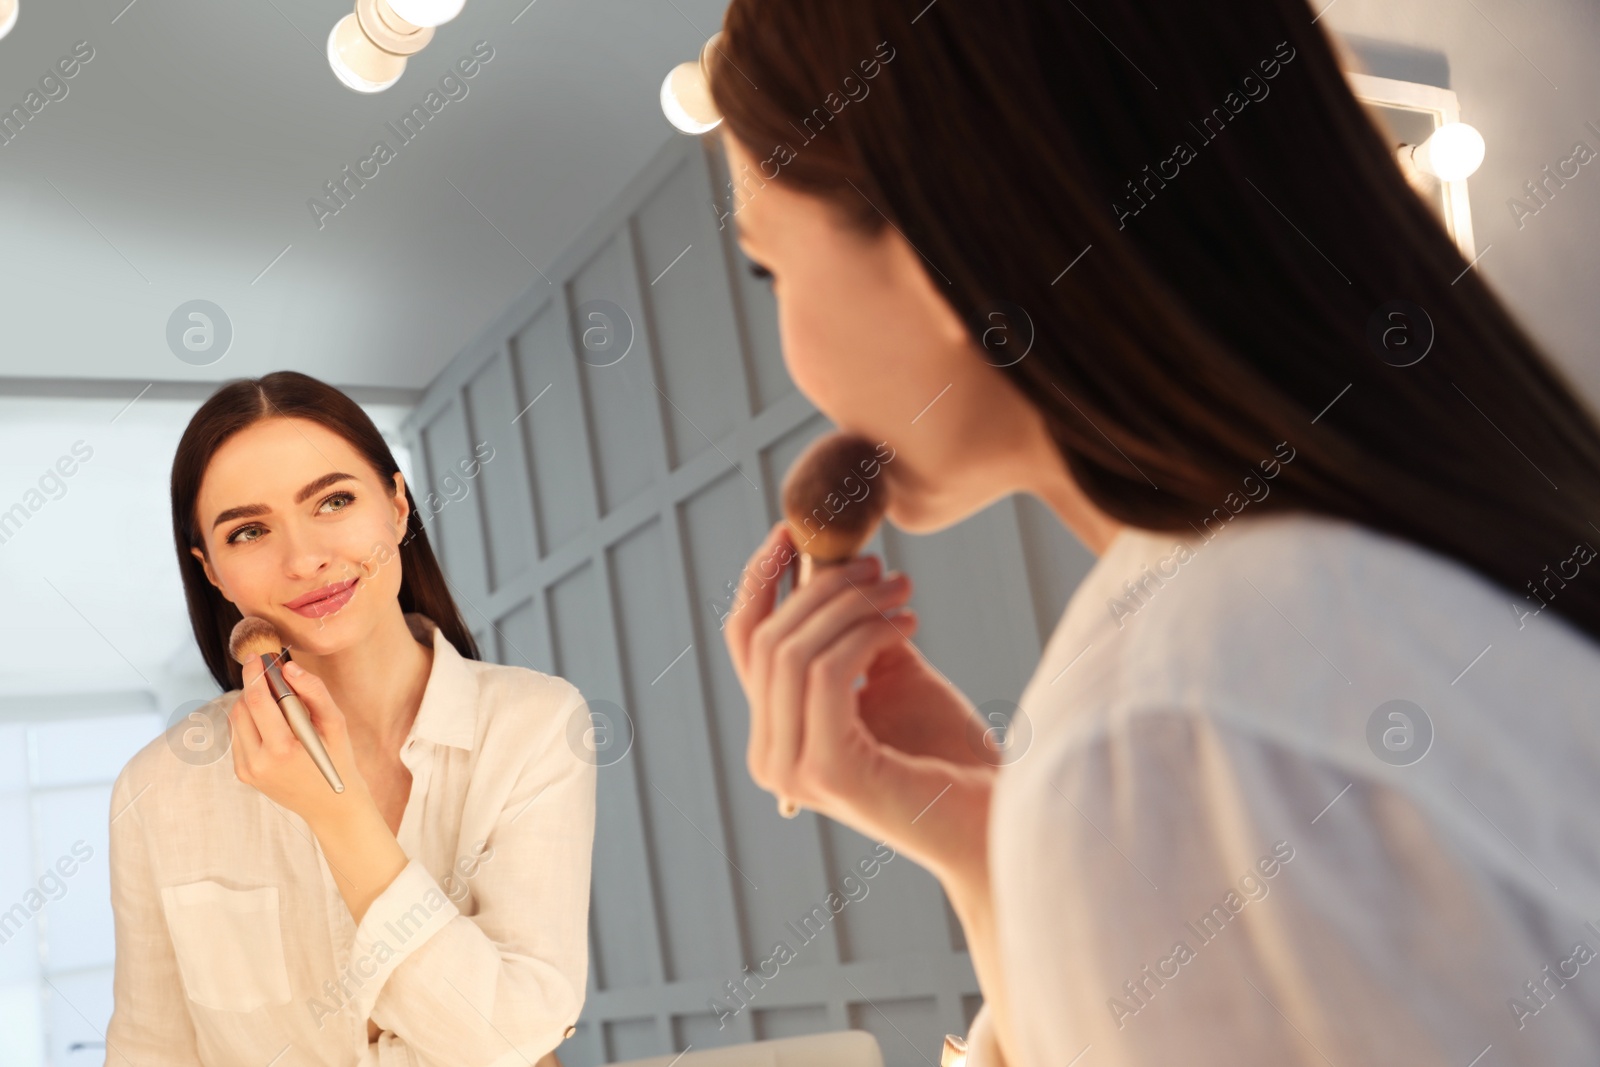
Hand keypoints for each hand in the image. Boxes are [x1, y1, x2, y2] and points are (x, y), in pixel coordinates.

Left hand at [229, 657, 371, 832]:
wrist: (332, 806)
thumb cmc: (338, 761)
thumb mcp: (335, 724)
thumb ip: (314, 692)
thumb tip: (289, 667)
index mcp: (282, 749)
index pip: (257, 701)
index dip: (255, 674)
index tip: (257, 656)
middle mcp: (259, 761)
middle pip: (241, 708)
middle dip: (253, 686)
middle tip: (269, 674)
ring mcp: (248, 770)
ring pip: (236, 721)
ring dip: (250, 703)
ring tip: (274, 700)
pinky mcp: (244, 774)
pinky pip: (239, 736)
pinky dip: (251, 722)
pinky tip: (272, 723)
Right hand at [724, 520, 994, 888]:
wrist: (997, 822)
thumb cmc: (948, 753)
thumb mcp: (890, 675)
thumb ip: (851, 633)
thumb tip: (833, 564)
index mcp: (776, 736)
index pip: (746, 644)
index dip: (761, 580)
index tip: (793, 531)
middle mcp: (772, 759)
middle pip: (765, 641)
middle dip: (821, 587)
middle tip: (882, 567)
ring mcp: (794, 771)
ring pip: (793, 651)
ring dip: (851, 604)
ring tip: (902, 590)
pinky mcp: (829, 772)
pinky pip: (827, 672)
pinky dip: (868, 633)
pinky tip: (908, 623)